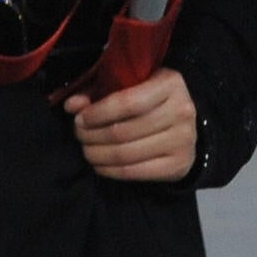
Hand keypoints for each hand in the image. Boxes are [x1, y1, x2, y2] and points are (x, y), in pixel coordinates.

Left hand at [66, 66, 197, 181]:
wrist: (185, 124)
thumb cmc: (151, 98)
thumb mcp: (130, 84)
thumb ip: (99, 90)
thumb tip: (71, 105)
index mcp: (170, 83)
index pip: (128, 102)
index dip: (98, 113)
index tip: (80, 118)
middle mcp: (181, 111)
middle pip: (124, 131)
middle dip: (93, 135)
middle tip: (79, 135)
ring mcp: (183, 141)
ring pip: (127, 153)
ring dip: (98, 154)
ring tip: (87, 150)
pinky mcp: (179, 165)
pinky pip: (136, 172)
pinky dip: (111, 171)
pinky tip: (100, 165)